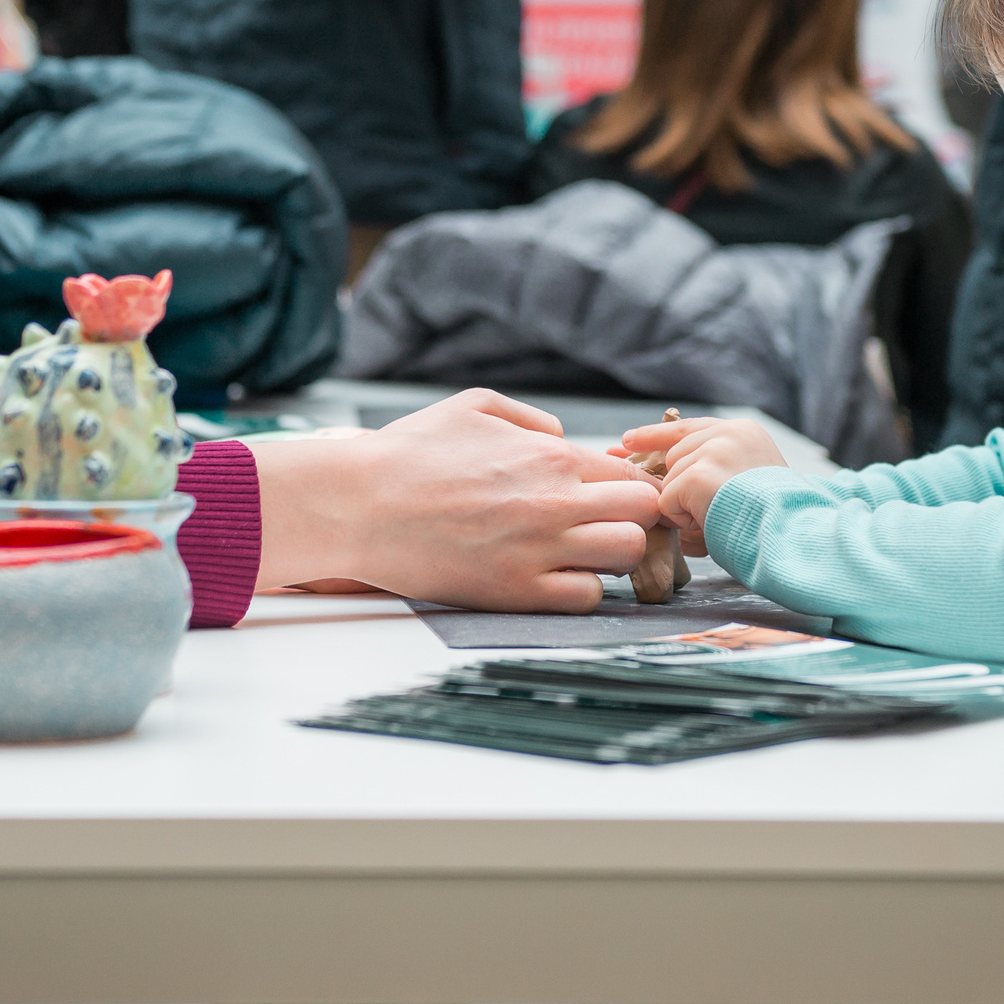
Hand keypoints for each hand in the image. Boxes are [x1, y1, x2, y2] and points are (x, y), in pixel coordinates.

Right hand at [255, 388, 658, 611]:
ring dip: (611, 555)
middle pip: (643, 511)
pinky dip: (579, 590)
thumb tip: (561, 438)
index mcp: (550, 454)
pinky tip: (552, 580)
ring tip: (579, 556)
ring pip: (625, 554)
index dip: (625, 488)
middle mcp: (556, 500)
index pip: (629, 472)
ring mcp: (539, 549)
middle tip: (602, 528)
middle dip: (631, 518)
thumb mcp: (471, 406)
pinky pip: (585, 598)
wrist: (360, 503)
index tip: (606, 501)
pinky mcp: (517, 591)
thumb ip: (529, 418)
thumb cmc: (408, 452)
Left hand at [621, 416, 785, 549]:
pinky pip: (667, 501)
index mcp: (743, 432)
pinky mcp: (697, 475)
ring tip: (721, 516)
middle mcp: (727, 433)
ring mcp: (712, 451)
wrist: (792, 533)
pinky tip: (711, 521)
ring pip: (669, 480)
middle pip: (673, 457)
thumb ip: (710, 473)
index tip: (625, 440)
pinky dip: (682, 519)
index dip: (652, 436)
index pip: (685, 427)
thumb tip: (661, 491)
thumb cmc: (774, 519)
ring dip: (685, 507)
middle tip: (702, 508)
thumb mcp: (746, 482)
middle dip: (672, 484)